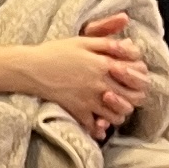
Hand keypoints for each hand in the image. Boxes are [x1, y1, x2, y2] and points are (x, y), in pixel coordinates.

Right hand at [18, 17, 151, 137]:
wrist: (29, 68)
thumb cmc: (55, 51)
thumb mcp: (83, 40)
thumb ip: (109, 42)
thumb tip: (132, 44)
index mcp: (105, 64)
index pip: (137, 77)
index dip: (139, 79)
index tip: (130, 78)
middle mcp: (101, 83)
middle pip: (132, 99)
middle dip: (132, 99)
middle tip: (124, 96)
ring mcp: (90, 99)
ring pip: (117, 115)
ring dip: (117, 113)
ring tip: (111, 108)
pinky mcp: (77, 110)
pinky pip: (95, 125)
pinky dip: (98, 127)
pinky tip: (97, 123)